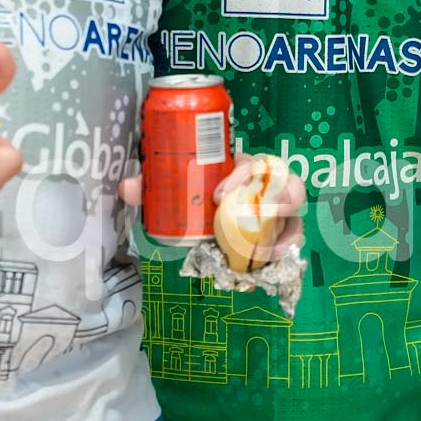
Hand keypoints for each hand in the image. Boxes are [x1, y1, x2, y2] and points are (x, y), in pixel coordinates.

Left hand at [119, 153, 307, 252]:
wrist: (202, 226)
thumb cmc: (192, 200)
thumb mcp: (172, 194)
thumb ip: (152, 189)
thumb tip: (127, 186)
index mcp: (236, 167)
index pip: (249, 160)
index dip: (240, 174)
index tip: (219, 195)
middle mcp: (261, 183)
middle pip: (283, 178)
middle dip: (282, 192)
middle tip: (269, 211)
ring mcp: (273, 209)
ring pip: (293, 209)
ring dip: (287, 226)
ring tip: (271, 247)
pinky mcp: (278, 233)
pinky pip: (292, 237)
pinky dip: (285, 249)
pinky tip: (270, 261)